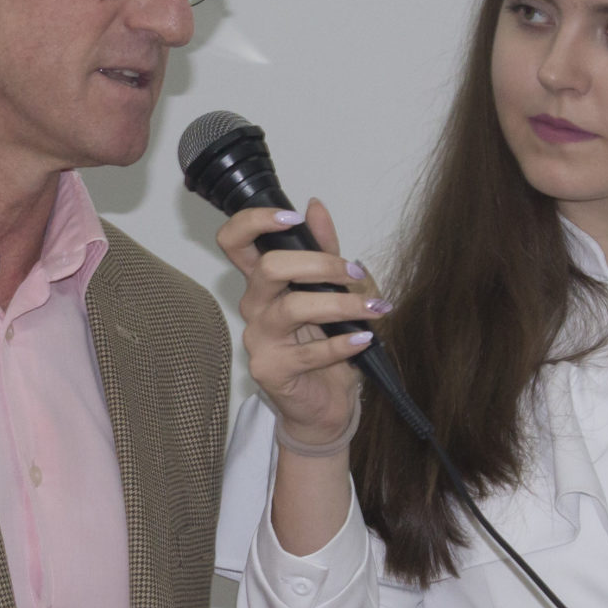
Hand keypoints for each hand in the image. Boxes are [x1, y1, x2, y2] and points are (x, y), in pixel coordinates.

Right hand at [216, 201, 388, 448]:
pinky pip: (308, 353)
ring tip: (373, 310)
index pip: (234, 240)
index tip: (293, 219)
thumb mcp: (333, 290)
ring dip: (340, 306)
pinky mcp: (270, 369)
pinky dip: (342, 344)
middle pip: (269, 268)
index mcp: (264, 281)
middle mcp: (254, 306)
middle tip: (353, 274)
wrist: (327, 401)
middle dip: (319, 264)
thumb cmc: (327, 344)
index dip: (255, 222)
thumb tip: (315, 206)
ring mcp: (258, 338)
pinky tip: (364, 339)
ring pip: (292, 308)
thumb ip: (324, 249)